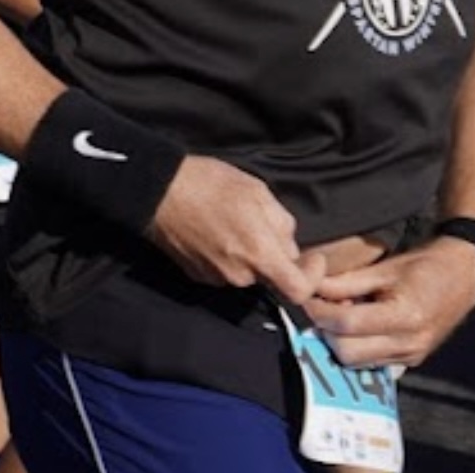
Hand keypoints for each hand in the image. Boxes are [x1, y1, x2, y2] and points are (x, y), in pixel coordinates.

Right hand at [148, 156, 322, 304]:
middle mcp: (239, 275)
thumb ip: (282, 223)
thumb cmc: (211, 185)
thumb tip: (289, 244)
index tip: (312, 259)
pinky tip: (218, 231)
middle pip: (272, 277)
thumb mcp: (259, 192)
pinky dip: (230, 257)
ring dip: (251, 254)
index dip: (312, 277)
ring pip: (249, 273)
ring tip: (236, 221)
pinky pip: (226, 272)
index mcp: (259, 254)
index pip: (298, 290)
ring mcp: (217, 279)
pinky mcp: (198, 277)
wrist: (161, 191)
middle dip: (275, 254)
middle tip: (264, 223)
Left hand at [301, 237, 474, 368]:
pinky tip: (356, 325)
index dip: (320, 313)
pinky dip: (356, 347)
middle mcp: (409, 344)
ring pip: (356, 363)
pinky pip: (371, 363)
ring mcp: (411, 357)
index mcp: (405, 316)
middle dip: (326, 331)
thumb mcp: (386, 268)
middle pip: (347, 353)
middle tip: (320, 306)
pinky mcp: (411, 361)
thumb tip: (312, 288)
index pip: (347, 325)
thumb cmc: (426, 264)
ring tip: (339, 313)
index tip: (306, 298)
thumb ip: (347, 282)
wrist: (464, 275)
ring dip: (339, 341)